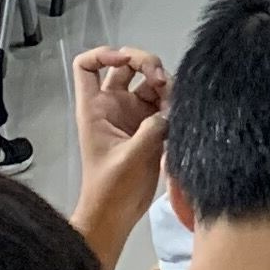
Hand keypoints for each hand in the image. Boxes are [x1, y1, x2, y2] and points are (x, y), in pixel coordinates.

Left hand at [69, 45, 168, 202]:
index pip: (87, 66)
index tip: (125, 61)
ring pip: (150, 82)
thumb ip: (151, 130)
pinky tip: (182, 111)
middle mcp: (113, 105)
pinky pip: (165, 102)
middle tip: (162, 80)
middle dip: (146, 63)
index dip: (103, 54)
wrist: (116, 215)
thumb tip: (171, 111)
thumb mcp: (129, 158)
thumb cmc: (111, 189)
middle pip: (126, 65)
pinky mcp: (150, 126)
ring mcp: (132, 114)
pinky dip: (175, 101)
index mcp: (95, 108)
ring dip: (166, 84)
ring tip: (176, 101)